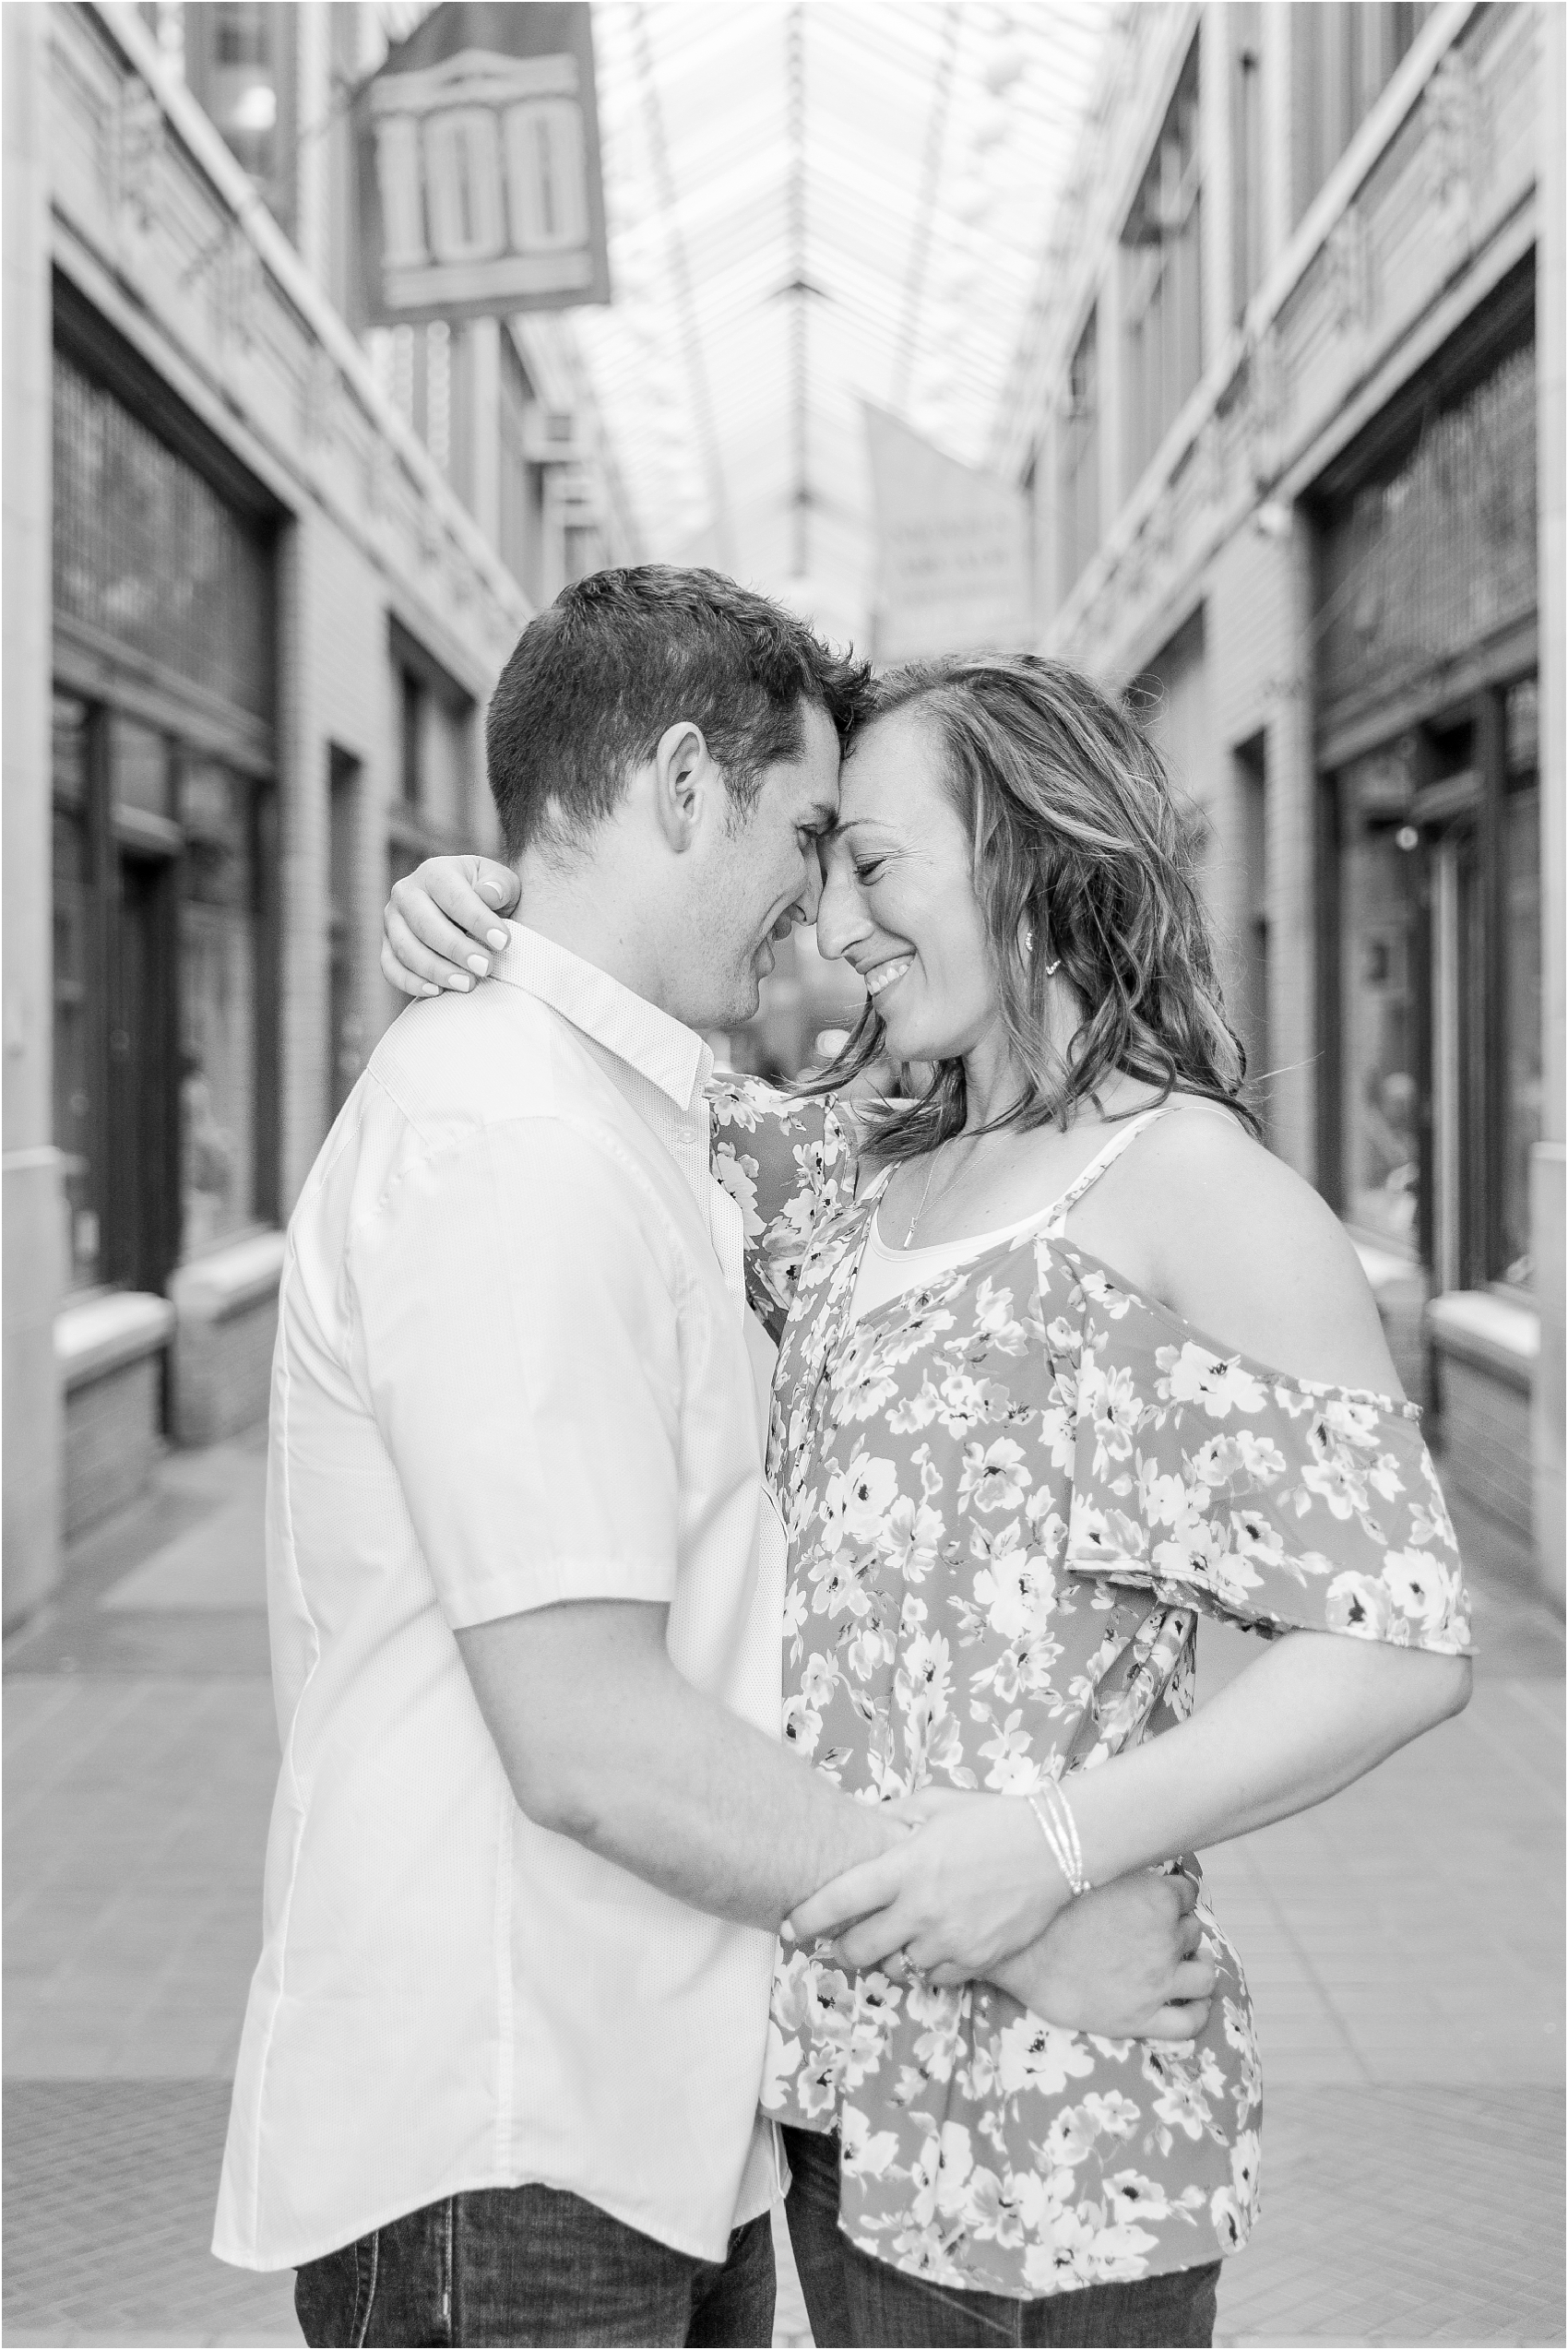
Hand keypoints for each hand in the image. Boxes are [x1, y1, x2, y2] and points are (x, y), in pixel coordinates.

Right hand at [381, 856, 519, 998]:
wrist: (465, 910)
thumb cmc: (487, 897)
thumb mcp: (500, 883)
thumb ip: (500, 886)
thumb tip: (490, 893)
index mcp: (435, 872)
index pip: (454, 897)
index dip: (478, 920)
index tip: (503, 942)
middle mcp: (406, 893)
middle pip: (426, 925)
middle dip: (457, 949)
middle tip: (486, 968)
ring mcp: (392, 920)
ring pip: (407, 949)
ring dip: (437, 970)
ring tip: (468, 984)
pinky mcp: (386, 946)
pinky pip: (391, 968)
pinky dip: (411, 982)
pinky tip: (437, 991)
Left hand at [786, 1788, 1066, 1977]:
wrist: (1055, 1846)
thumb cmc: (991, 1818)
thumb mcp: (936, 1804)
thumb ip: (894, 1816)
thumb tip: (865, 1823)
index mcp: (905, 1867)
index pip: (838, 1901)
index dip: (806, 1918)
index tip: (789, 1926)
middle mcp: (922, 1909)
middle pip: (859, 1949)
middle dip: (844, 1947)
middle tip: (845, 1940)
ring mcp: (950, 1940)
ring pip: (896, 1968)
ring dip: (890, 1956)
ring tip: (897, 1938)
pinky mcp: (978, 1960)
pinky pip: (935, 1978)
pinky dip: (927, 1966)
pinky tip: (933, 1945)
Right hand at [984, 1871, 1216, 2040]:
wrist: (1022, 1954)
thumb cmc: (1051, 1908)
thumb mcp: (1096, 1871)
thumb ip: (1127, 1868)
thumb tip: (1142, 1855)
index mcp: (1156, 1898)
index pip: (1187, 1893)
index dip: (1176, 1896)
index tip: (1163, 1900)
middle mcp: (1166, 1939)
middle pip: (1192, 1930)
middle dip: (1178, 1929)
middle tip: (1156, 1932)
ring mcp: (1158, 1981)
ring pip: (1203, 1973)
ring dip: (1199, 1965)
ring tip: (1189, 1965)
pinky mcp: (1143, 2017)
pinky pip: (1190, 2021)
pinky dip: (1200, 2012)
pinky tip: (1194, 2003)